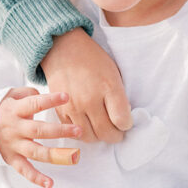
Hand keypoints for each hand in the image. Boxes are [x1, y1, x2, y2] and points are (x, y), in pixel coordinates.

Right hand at [0, 87, 81, 187]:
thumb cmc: (5, 108)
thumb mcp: (13, 95)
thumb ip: (30, 94)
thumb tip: (48, 98)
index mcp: (15, 110)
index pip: (34, 104)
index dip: (50, 100)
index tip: (66, 97)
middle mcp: (14, 129)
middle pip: (39, 130)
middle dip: (60, 131)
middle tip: (78, 130)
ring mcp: (13, 145)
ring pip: (35, 152)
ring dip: (55, 154)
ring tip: (74, 156)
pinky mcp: (12, 159)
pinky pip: (24, 170)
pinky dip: (36, 178)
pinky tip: (50, 184)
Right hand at [42, 28, 132, 144]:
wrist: (64, 49)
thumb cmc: (93, 60)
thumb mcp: (114, 72)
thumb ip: (119, 96)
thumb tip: (124, 119)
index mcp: (108, 87)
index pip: (122, 121)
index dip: (127, 125)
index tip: (126, 122)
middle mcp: (90, 100)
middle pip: (107, 133)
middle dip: (115, 135)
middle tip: (117, 131)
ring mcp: (74, 107)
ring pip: (90, 137)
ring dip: (99, 137)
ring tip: (103, 129)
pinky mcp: (60, 111)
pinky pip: (74, 133)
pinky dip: (83, 132)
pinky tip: (88, 125)